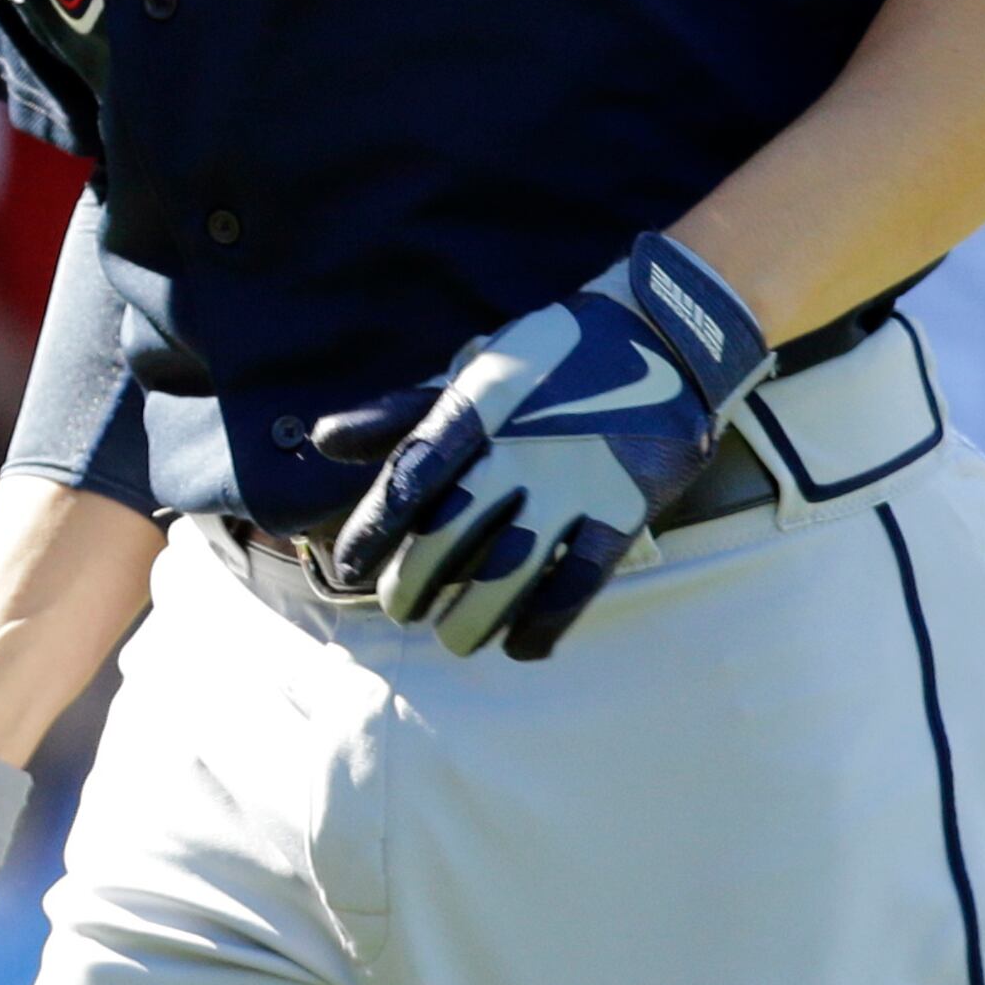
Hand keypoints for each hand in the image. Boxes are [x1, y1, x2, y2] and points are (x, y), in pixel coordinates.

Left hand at [315, 233, 767, 659]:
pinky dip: (546, 621)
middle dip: (414, 582)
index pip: (410, 474)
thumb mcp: (474, 377)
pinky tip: (521, 645)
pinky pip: (579, 581)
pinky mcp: (624, 508)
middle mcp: (518, 446)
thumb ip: (400, 417)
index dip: (374, 528)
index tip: (347, 569)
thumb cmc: (549, 364)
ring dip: (473, 615)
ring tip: (452, 638)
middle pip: (450, 531)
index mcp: (476, 408)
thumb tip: (322, 440)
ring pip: (510, 568)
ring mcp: (573, 480)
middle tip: (397, 608)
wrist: (661, 339)